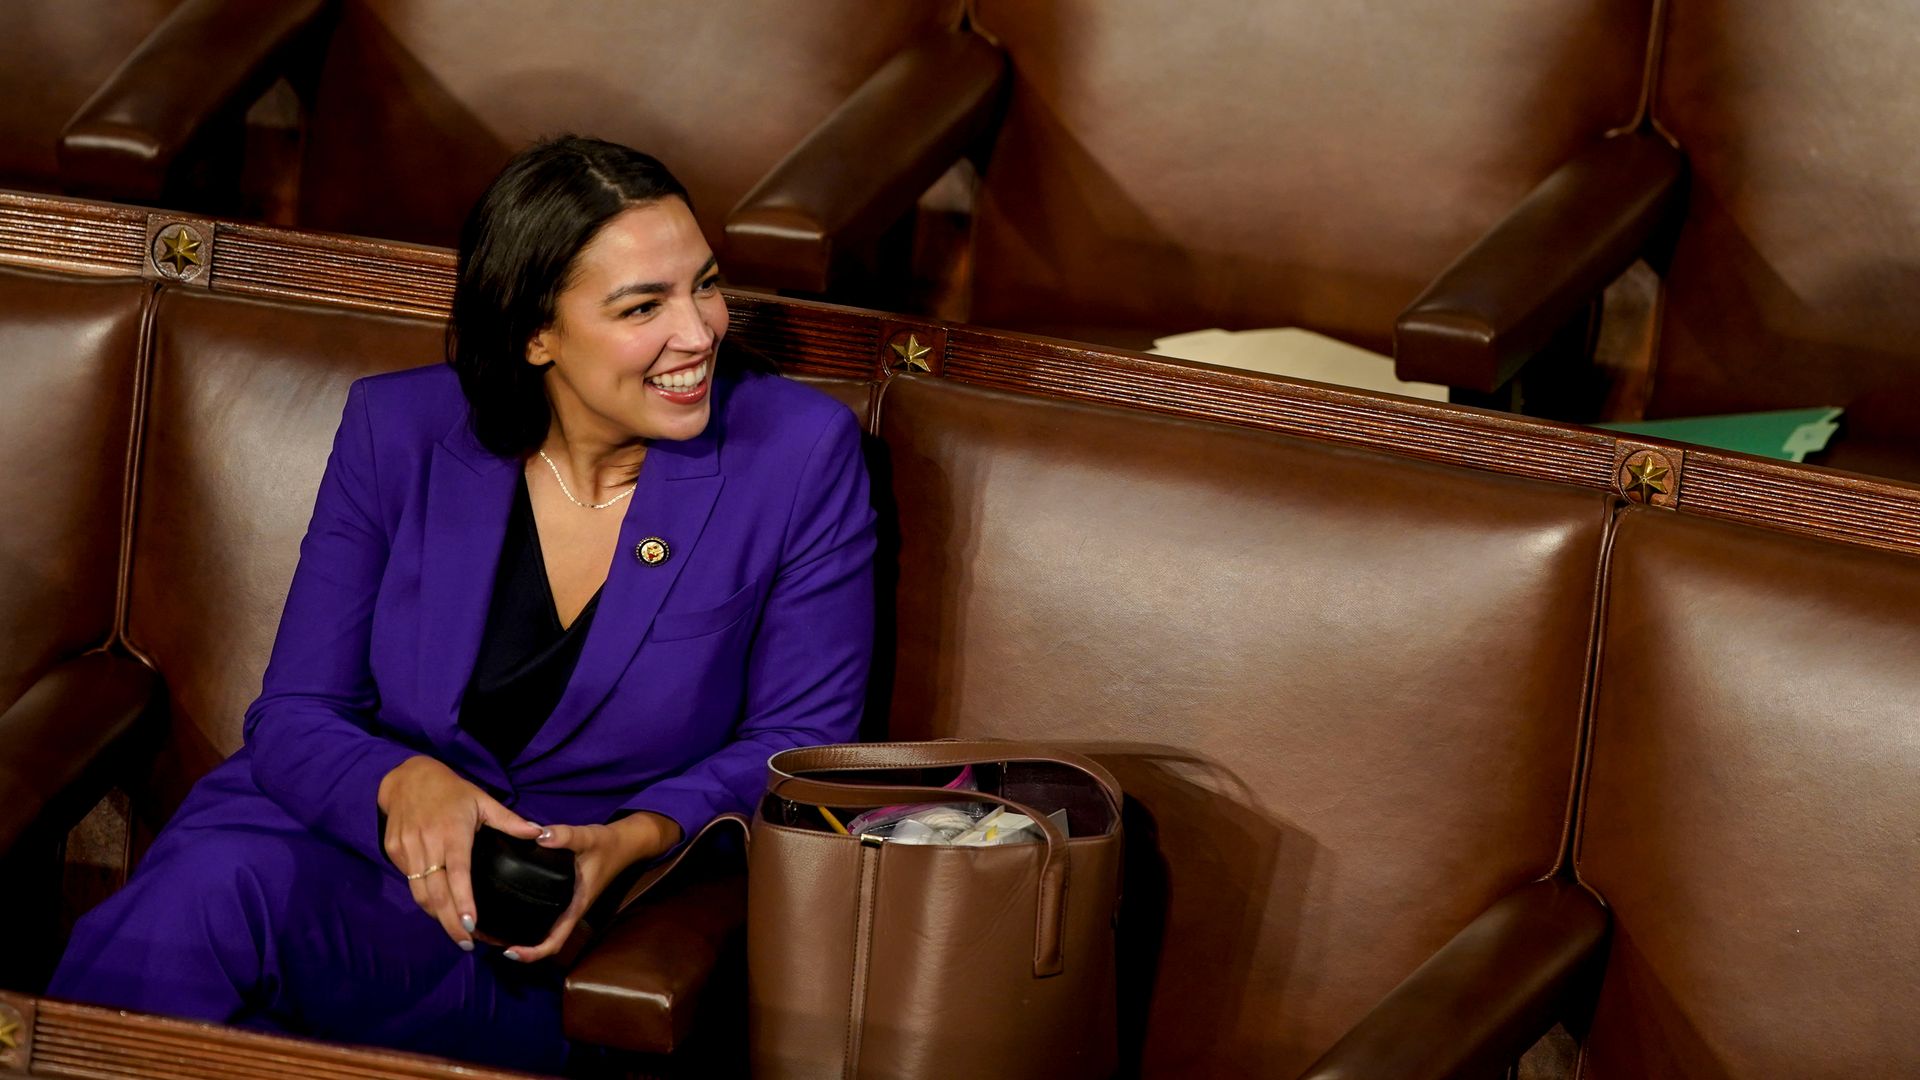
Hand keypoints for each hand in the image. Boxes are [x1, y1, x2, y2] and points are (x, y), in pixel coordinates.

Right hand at [377, 754, 544, 951]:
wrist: (407, 777)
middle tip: (467, 944)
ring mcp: (407, 849)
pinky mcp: (394, 851)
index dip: (462, 902)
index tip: (470, 925)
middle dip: (450, 923)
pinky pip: (409, 881)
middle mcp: (427, 843)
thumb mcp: (483, 800)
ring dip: (437, 915)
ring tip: (455, 931)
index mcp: (453, 833)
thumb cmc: (452, 791)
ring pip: (419, 892)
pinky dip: (424, 897)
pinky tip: (439, 906)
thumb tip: (539, 834)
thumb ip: (510, 821)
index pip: (458, 874)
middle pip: (436, 894)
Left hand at [498, 812, 681, 963]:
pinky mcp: (561, 898)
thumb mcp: (587, 837)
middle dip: (514, 947)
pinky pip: (541, 917)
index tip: (508, 953)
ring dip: (516, 935)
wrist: (623, 844)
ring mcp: (564, 906)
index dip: (532, 953)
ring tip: (488, 929)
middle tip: (485, 938)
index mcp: (575, 906)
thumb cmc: (607, 845)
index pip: (554, 942)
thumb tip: (538, 835)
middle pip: (541, 942)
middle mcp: (568, 911)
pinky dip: (522, 919)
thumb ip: (564, 836)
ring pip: (539, 931)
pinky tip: (503, 907)